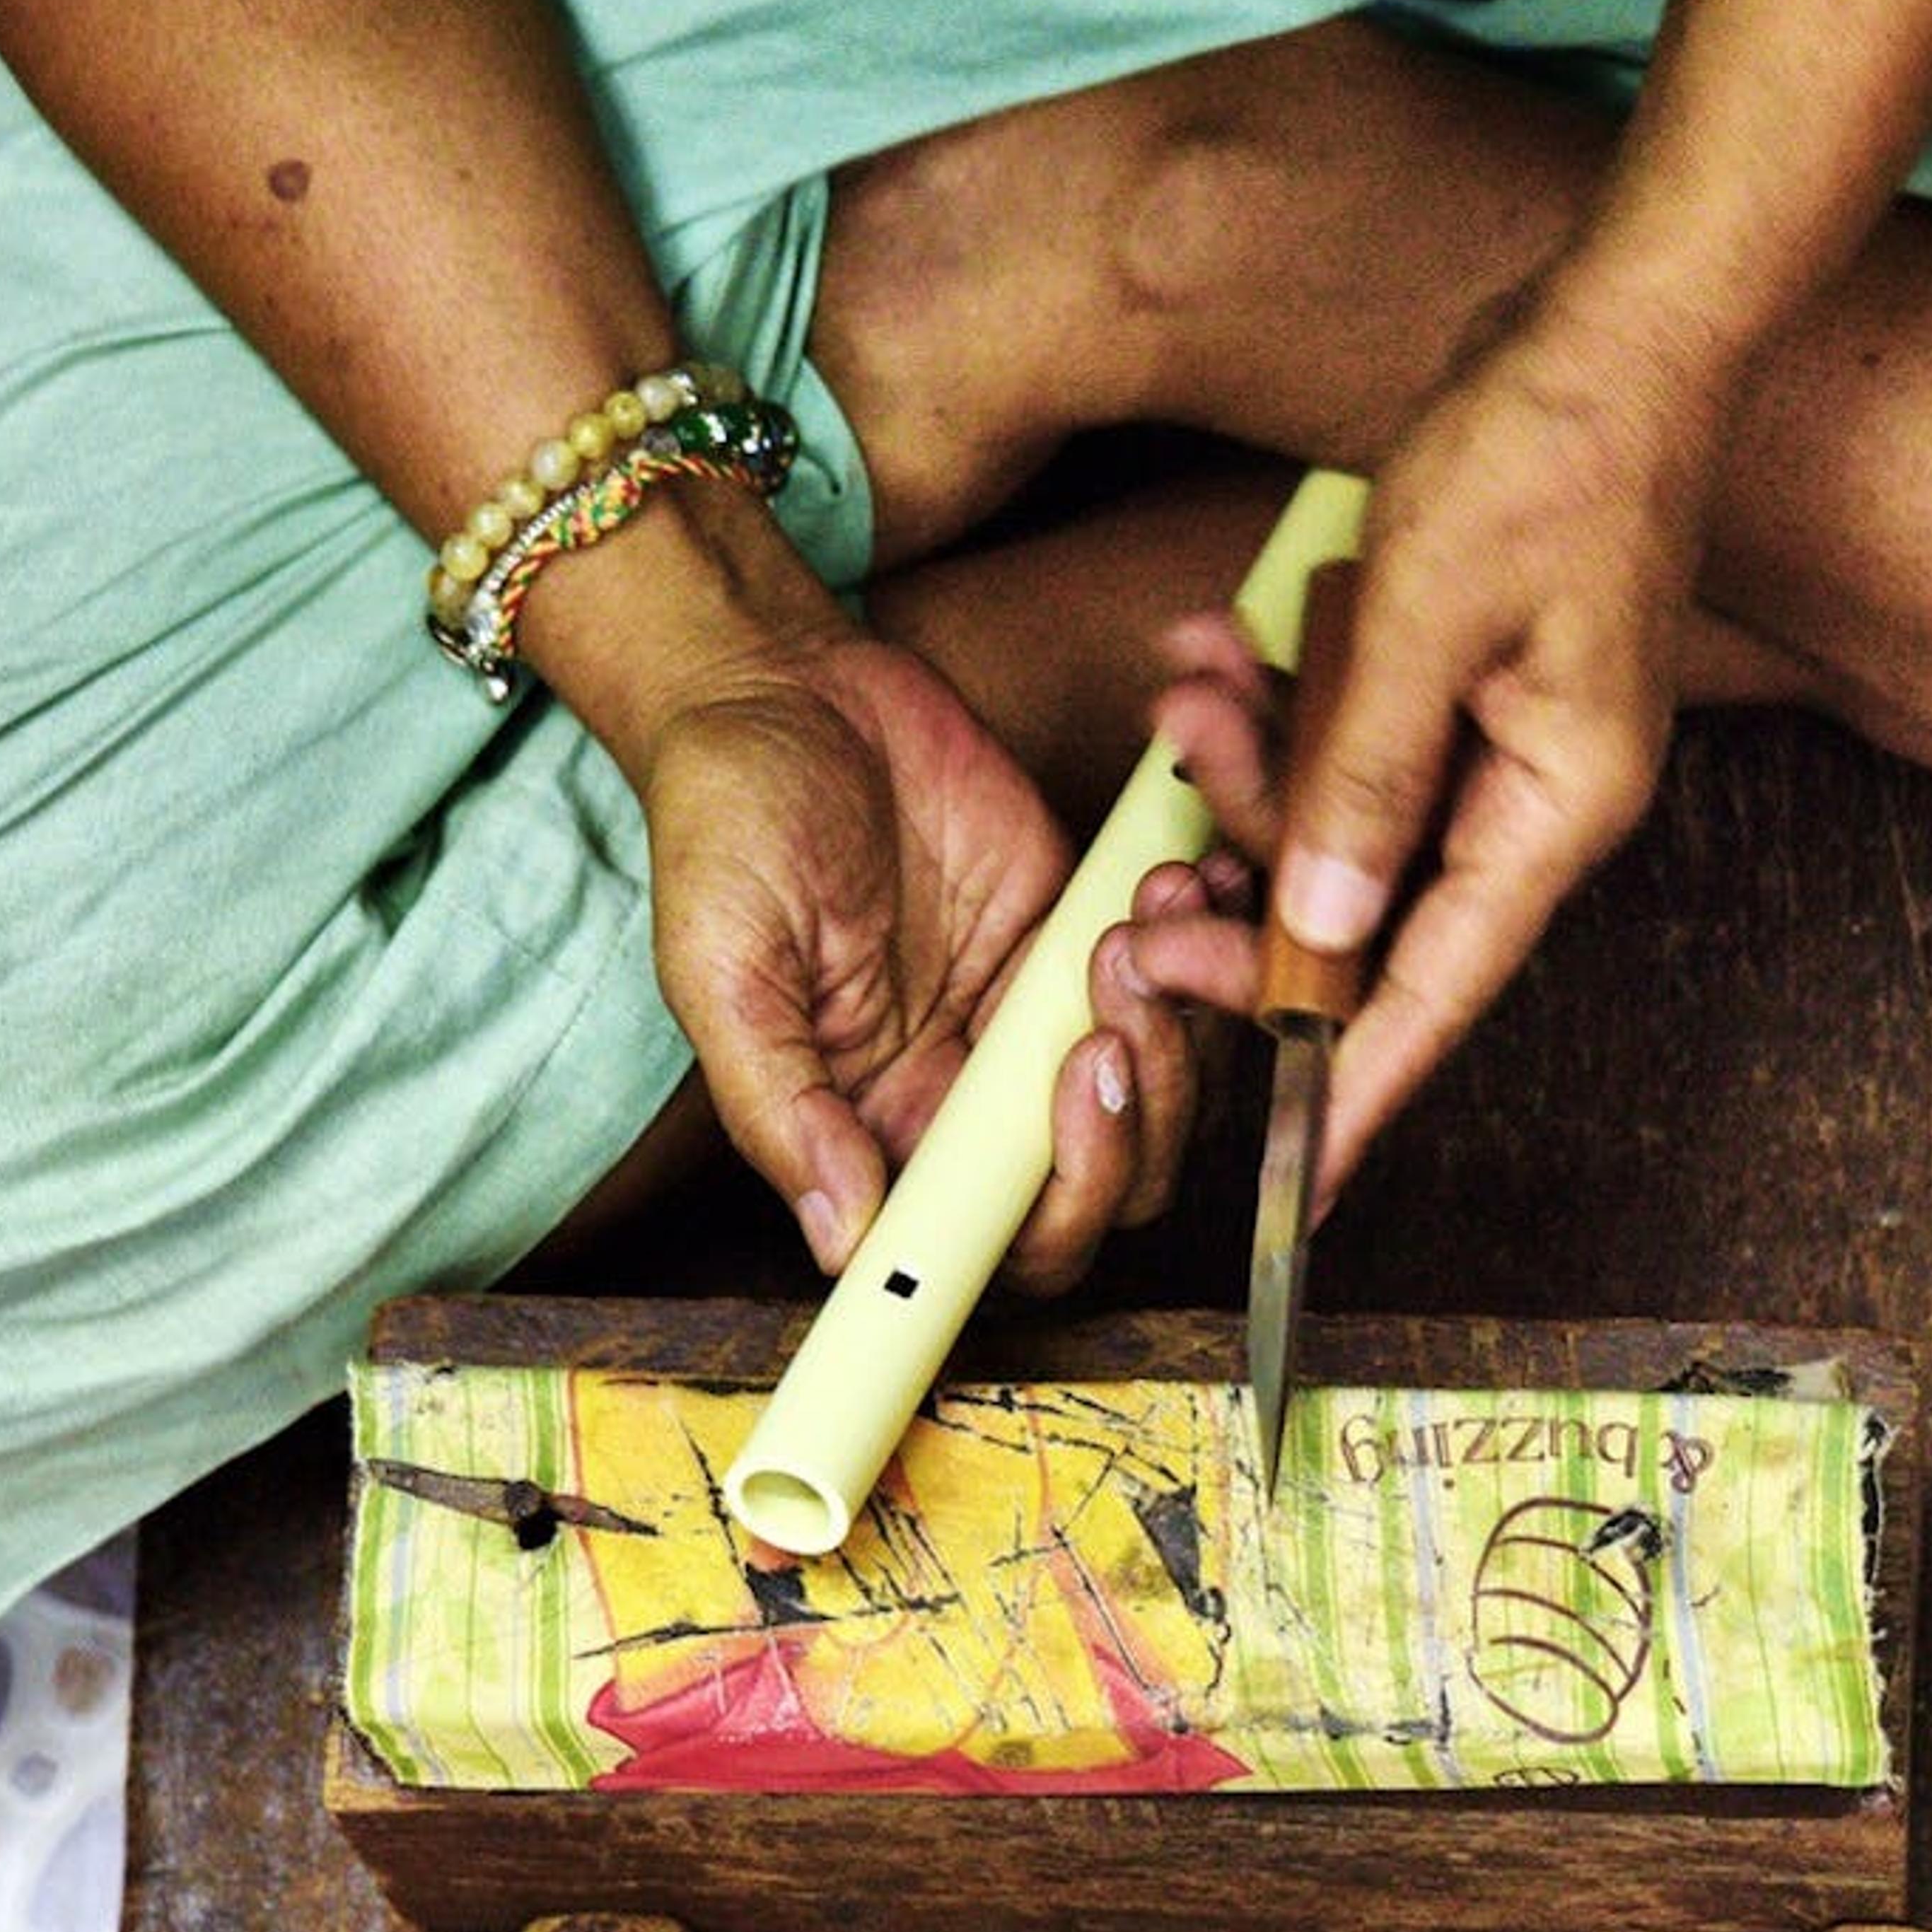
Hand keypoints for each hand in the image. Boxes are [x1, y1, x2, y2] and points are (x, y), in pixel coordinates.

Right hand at [639, 620, 1205, 1292]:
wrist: (783, 688)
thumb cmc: (726, 827)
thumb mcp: (723, 971)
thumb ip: (779, 1109)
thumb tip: (843, 1240)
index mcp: (886, 1134)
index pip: (1002, 1243)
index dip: (1067, 1200)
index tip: (1078, 1083)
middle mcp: (970, 1099)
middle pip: (1114, 1187)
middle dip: (1150, 1107)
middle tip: (1123, 980)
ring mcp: (1035, 1022)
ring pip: (1169, 1096)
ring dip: (1186, 1020)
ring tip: (1147, 909)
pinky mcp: (1079, 936)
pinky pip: (1181, 984)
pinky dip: (1208, 940)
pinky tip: (1188, 872)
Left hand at [1141, 262, 1743, 1212]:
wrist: (1622, 318)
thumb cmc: (1548, 449)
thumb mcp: (1429, 617)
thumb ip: (1365, 782)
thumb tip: (1319, 927)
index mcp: (1556, 810)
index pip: (1441, 989)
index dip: (1361, 1084)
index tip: (1295, 1174)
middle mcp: (1539, 800)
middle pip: (1374, 913)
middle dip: (1255, 889)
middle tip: (1154, 891)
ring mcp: (1508, 746)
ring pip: (1349, 822)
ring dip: (1257, 769)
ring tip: (1190, 690)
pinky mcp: (1471, 690)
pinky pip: (1359, 742)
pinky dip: (1289, 708)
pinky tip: (1222, 656)